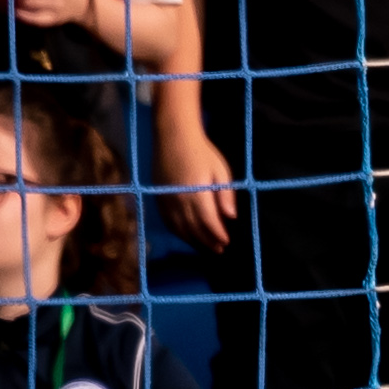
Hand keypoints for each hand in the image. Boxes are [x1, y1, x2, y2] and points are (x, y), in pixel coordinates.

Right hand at [157, 102, 237, 253]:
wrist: (173, 138)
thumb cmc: (202, 153)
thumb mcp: (221, 170)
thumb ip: (225, 195)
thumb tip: (231, 217)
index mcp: (196, 192)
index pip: (207, 221)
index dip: (216, 234)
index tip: (226, 242)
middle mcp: (178, 199)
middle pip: (192, 228)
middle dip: (206, 241)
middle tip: (219, 250)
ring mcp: (165, 200)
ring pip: (178, 227)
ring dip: (192, 240)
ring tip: (206, 247)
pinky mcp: (158, 198)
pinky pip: (167, 221)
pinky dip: (178, 232)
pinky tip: (188, 236)